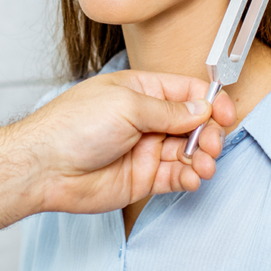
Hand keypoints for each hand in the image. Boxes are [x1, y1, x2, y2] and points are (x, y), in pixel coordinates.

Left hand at [0, 70, 235, 232]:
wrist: (45, 167)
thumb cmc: (73, 126)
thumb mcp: (127, 105)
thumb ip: (169, 110)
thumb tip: (202, 108)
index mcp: (141, 92)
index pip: (186, 92)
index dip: (209, 101)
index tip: (224, 112)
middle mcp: (146, 120)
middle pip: (193, 124)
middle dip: (208, 133)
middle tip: (210, 144)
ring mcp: (145, 150)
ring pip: (188, 152)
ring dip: (202, 158)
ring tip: (204, 165)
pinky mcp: (142, 179)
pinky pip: (176, 177)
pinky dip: (189, 177)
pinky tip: (192, 177)